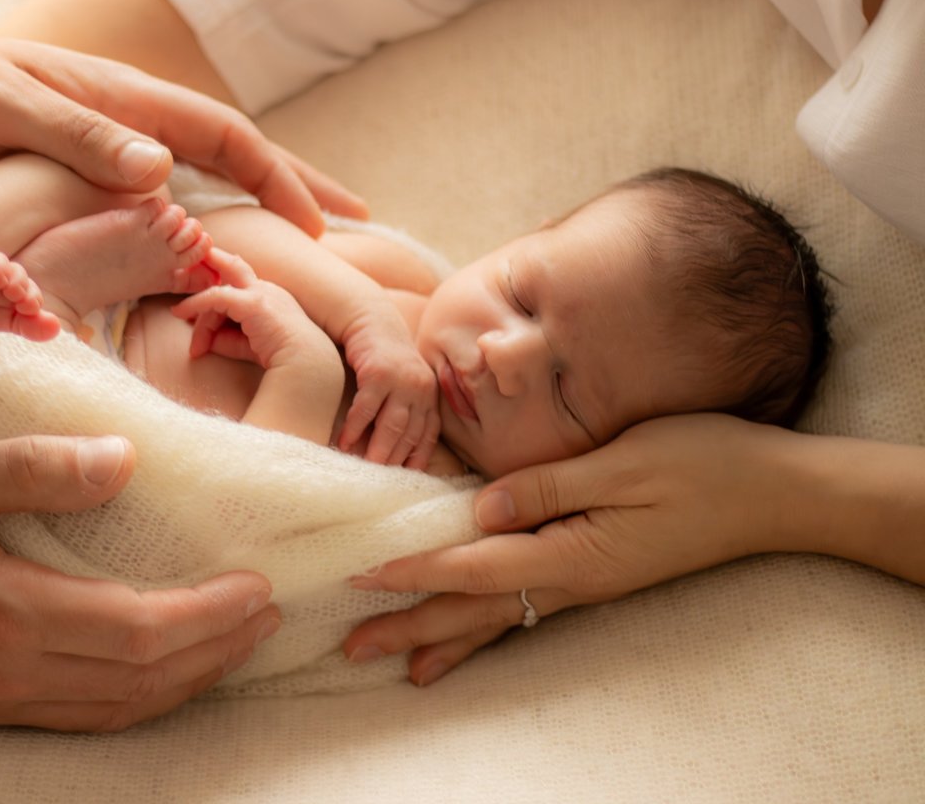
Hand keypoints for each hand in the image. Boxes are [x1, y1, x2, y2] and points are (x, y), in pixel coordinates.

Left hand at [0, 28, 367, 234]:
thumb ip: (75, 135)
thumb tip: (160, 171)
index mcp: (117, 97)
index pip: (222, 136)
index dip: (279, 178)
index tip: (324, 227)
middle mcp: (120, 125)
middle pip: (229, 157)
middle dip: (294, 188)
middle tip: (358, 230)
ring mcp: (98, 155)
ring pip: (195, 188)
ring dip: (249, 216)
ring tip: (296, 259)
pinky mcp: (69, 186)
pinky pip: (148, 213)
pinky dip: (189, 236)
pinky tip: (200, 267)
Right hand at [0, 435, 280, 730]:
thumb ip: (25, 469)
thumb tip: (121, 461)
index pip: (135, 631)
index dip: (208, 616)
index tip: (257, 586)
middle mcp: (3, 672)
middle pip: (141, 680)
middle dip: (216, 650)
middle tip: (268, 614)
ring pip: (116, 709)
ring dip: (186, 680)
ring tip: (234, 642)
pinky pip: (79, 716)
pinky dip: (136, 697)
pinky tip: (155, 671)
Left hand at [171, 258, 337, 370]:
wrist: (306, 367)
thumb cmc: (281, 359)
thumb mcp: (247, 346)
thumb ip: (225, 339)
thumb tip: (202, 339)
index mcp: (271, 297)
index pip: (239, 287)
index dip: (218, 288)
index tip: (198, 294)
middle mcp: (267, 289)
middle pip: (233, 267)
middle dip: (211, 259)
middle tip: (186, 263)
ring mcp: (261, 292)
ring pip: (218, 293)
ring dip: (199, 317)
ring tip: (195, 348)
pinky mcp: (252, 302)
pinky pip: (215, 297)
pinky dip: (195, 304)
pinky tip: (180, 312)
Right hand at [337, 311, 440, 468]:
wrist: (371, 321)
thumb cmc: (383, 358)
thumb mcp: (403, 382)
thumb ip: (406, 408)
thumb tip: (395, 447)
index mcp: (429, 394)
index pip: (427, 434)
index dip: (417, 458)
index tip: (405, 478)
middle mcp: (421, 388)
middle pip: (409, 433)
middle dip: (394, 460)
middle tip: (380, 482)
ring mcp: (401, 380)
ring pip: (391, 425)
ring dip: (377, 449)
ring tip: (364, 468)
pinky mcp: (378, 373)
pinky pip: (366, 409)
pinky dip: (354, 428)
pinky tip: (343, 442)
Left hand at [342, 414, 794, 684]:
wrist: (778, 493)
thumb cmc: (706, 463)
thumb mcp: (624, 463)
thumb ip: (547, 486)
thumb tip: (479, 508)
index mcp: (574, 551)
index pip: (475, 565)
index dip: (415, 571)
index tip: (360, 577)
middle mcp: (573, 578)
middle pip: (475, 607)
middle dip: (411, 625)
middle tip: (350, 645)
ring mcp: (585, 581)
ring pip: (497, 616)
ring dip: (442, 637)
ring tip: (394, 664)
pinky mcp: (596, 572)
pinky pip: (526, 608)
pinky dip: (487, 629)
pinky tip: (468, 644)